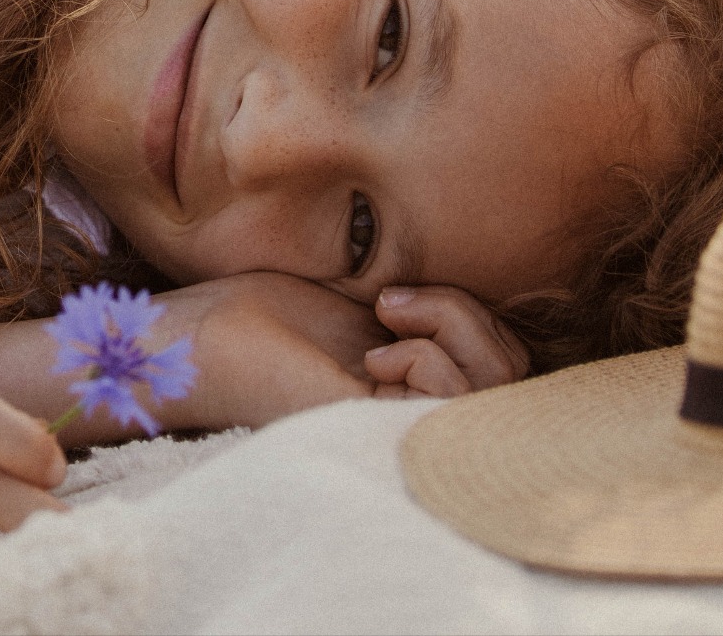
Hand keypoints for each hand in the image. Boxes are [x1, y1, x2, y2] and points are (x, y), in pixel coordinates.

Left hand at [129, 273, 527, 434]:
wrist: (207, 336)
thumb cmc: (270, 311)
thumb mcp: (374, 296)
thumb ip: (431, 304)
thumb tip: (492, 288)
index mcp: (420, 383)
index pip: (507, 366)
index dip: (481, 319)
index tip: (406, 291)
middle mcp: (417, 413)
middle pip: (515, 377)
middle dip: (471, 317)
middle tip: (394, 298)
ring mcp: (401, 429)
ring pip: (494, 386)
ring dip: (453, 328)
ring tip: (386, 314)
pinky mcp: (381, 435)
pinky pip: (455, 397)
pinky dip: (428, 358)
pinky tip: (373, 355)